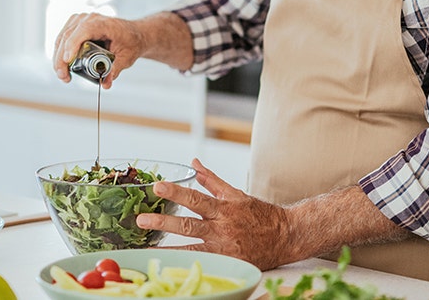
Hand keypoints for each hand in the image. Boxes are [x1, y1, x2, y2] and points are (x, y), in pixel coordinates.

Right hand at [52, 12, 144, 86]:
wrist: (134, 34)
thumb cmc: (131, 42)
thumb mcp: (127, 58)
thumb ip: (115, 69)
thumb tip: (105, 83)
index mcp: (104, 23)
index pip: (84, 30)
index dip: (73, 44)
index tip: (67, 60)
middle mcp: (90, 18)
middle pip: (69, 35)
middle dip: (62, 58)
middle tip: (64, 77)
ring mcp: (81, 20)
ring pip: (62, 37)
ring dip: (59, 57)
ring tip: (64, 75)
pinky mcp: (76, 25)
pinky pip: (63, 38)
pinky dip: (60, 52)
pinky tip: (63, 66)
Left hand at [136, 158, 294, 269]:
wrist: (287, 236)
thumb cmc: (261, 214)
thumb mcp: (237, 194)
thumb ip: (212, 180)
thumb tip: (194, 163)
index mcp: (224, 208)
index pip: (196, 198)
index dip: (176, 192)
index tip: (158, 186)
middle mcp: (222, 228)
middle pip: (188, 225)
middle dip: (163, 222)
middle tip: (141, 219)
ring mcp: (223, 248)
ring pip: (190, 248)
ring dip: (166, 249)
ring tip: (144, 248)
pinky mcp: (227, 263)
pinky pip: (201, 263)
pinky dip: (183, 264)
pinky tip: (167, 266)